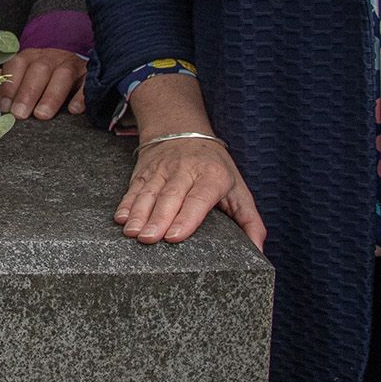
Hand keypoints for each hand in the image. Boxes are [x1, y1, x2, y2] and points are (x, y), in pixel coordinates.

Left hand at [0, 48, 87, 120]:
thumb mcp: (24, 76)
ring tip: (42, 115)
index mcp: (30, 57)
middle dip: (27, 92)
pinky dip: (81, 96)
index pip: (17, 65)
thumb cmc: (42, 77)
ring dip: (51, 95)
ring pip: (62, 75)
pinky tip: (74, 110)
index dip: (10, 86)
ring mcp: (72, 65)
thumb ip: (6, 82)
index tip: (4, 107)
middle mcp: (50, 58)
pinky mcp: (90, 76)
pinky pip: (88, 84)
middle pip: (39, 70)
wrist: (76, 68)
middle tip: (20, 114)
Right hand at [115, 136, 267, 250]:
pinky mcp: (144, 171)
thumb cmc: (215, 169)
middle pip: (171, 196)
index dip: (186, 217)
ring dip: (139, 213)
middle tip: (149, 239)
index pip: (199, 198)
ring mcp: (162, 169)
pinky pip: (134, 188)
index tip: (175, 236)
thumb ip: (251, 221)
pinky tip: (122, 219)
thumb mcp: (238, 189)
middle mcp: (186, 170)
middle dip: (158, 218)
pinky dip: (126, 203)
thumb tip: (259, 250)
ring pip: (149, 192)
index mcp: (213, 176)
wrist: (184, 131)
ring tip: (132, 233)